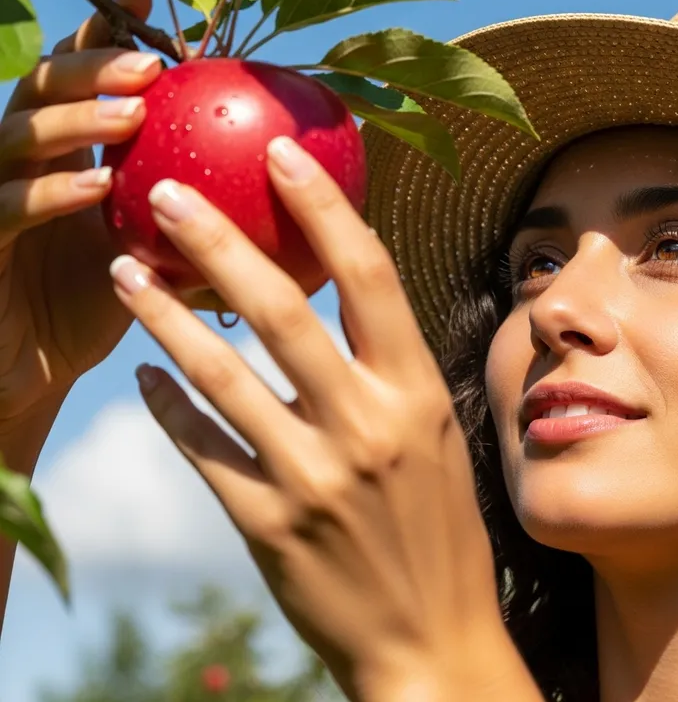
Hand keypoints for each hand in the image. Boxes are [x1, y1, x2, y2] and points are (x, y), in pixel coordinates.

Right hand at [0, 0, 158, 459]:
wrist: (35, 368)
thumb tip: (279, 190)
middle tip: (148, 66)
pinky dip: (49, 196)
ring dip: (73, 122)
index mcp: (64, 159)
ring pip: (14, 139)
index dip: (103, 38)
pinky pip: (6, 210)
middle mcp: (22, 167)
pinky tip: (95, 187)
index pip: (77, 83)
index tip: (149, 7)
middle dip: (88, 68)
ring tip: (131, 113)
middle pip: (39, 92)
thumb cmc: (103, 305)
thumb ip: (194, 214)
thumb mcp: (156, 252)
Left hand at [111, 138, 510, 699]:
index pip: (367, 275)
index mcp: (415, 391)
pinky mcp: (268, 524)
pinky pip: (203, 447)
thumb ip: (387, 369)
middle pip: (279, 308)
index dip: (322, 205)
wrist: (430, 639)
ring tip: (123, 268)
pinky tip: (146, 371)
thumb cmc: (439, 528)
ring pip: (219, 374)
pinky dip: (169, 404)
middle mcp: (366, 425)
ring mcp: (312, 476)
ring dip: (163, 314)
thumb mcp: (434, 433)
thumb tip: (344, 303)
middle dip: (215, 238)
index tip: (279, 153)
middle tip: (163, 193)